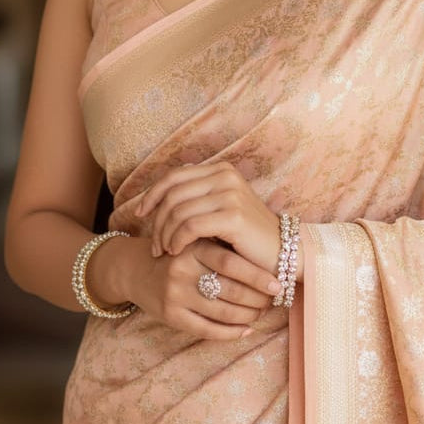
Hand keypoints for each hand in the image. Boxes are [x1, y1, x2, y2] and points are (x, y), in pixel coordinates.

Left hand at [133, 161, 280, 275]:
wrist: (284, 253)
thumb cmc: (247, 237)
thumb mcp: (221, 210)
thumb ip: (197, 198)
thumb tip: (161, 194)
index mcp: (221, 170)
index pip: (174, 176)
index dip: (151, 194)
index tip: (139, 214)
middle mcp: (225, 176)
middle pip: (172, 193)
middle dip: (157, 220)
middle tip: (154, 245)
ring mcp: (230, 194)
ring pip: (178, 210)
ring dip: (165, 234)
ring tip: (164, 252)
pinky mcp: (233, 216)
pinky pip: (190, 225)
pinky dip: (177, 239)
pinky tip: (176, 252)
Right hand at [135, 236, 280, 340]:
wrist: (136, 269)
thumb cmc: (179, 253)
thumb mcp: (196, 240)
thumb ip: (222, 245)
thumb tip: (268, 258)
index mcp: (193, 246)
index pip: (231, 263)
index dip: (257, 275)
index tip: (277, 283)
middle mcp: (182, 270)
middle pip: (230, 289)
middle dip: (257, 298)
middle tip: (273, 299)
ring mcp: (175, 294)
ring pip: (222, 312)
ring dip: (248, 316)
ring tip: (261, 313)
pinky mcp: (170, 315)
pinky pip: (207, 330)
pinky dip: (231, 333)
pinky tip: (245, 330)